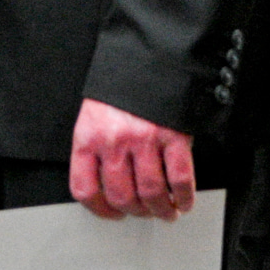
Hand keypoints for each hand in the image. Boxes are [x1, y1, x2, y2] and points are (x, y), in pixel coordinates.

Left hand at [70, 97, 197, 219]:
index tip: (112, 214)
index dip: (99, 209)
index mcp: (88, 136)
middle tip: (145, 213)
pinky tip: (184, 200)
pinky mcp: (173, 135)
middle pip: (122, 197)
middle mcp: (114, 140)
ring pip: (152, 194)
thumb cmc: (121, 87)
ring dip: (161, 210)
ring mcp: (145, 139)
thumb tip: (106, 186)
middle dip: (136, 212)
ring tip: (166, 211)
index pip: (85, 188)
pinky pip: (180, 178)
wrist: (149, 55)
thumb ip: (96, 149)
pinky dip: (184, 197)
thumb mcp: (95, 115)